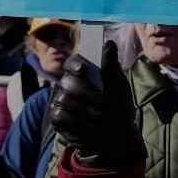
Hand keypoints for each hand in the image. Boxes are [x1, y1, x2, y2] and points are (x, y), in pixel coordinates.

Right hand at [47, 40, 144, 168]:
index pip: (72, 62)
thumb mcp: (119, 86)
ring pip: (63, 98)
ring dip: (85, 109)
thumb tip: (108, 43)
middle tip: (104, 104)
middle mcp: (70, 85)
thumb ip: (112, 66)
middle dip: (86, 93)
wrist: (116, 134)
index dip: (75, 64)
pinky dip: (76, 120)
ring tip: (101, 117)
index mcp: (84, 74)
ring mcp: (62, 101)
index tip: (84, 70)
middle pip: (67, 81)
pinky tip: (89, 125)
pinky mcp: (58, 118)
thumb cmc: (119, 106)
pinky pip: (60, 114)